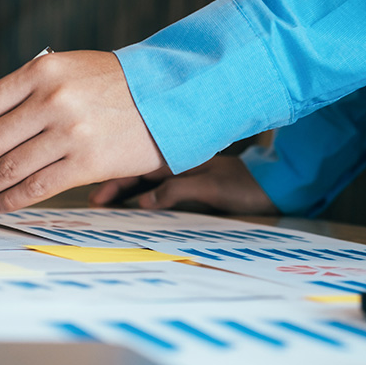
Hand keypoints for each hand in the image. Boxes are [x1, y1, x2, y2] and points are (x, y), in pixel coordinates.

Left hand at [0, 50, 164, 211]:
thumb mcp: (66, 72)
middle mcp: (52, 101)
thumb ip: (25, 96)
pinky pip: (38, 186)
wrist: (170, 95)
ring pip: (8, 167)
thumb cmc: (112, 85)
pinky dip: (11, 198)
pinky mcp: (88, 162)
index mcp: (40, 72)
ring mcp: (70, 133)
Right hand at [89, 155, 279, 214]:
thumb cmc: (245, 185)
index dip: (113, 177)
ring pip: (142, 180)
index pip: (137, 165)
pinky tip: (130, 206)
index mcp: (178, 158)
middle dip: (111, 182)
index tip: (96, 193)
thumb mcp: (210, 188)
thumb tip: (143, 201)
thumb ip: (177, 190)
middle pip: (134, 170)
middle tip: (91, 200)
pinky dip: (140, 197)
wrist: (274, 187)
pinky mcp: (187, 186)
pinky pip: (156, 190)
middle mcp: (175, 163)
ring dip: (123, 191)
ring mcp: (180, 174)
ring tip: (102, 203)